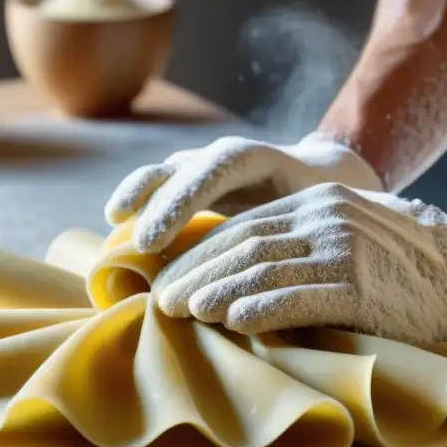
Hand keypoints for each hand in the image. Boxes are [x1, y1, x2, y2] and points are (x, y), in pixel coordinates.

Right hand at [104, 132, 384, 253]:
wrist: (328, 180)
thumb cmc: (331, 210)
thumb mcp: (331, 222)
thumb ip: (310, 243)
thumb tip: (285, 287)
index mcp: (266, 161)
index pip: (220, 168)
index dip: (185, 200)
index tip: (157, 239)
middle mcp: (228, 160)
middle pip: (186, 168)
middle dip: (159, 204)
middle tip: (141, 246)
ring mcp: (208, 169)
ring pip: (166, 172)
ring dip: (139, 195)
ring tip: (115, 223)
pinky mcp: (196, 186)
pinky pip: (161, 188)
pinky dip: (141, 203)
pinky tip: (120, 228)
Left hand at [152, 183, 446, 344]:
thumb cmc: (400, 267)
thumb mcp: (348, 236)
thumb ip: (302, 246)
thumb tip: (241, 279)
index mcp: (316, 203)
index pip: (242, 227)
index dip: (199, 255)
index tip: (167, 282)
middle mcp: (325, 218)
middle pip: (243, 244)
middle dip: (196, 273)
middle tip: (162, 301)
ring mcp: (344, 249)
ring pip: (262, 269)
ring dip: (217, 292)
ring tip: (185, 313)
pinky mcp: (361, 286)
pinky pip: (299, 297)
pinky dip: (261, 309)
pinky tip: (233, 323)